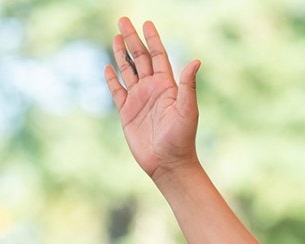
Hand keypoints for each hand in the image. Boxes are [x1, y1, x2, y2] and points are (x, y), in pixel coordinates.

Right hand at [105, 18, 201, 178]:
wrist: (168, 162)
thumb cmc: (182, 137)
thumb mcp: (187, 109)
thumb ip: (188, 85)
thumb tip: (196, 61)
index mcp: (167, 86)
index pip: (158, 56)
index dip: (152, 39)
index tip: (147, 23)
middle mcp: (152, 89)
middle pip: (140, 58)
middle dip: (132, 39)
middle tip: (123, 20)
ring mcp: (139, 100)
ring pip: (128, 71)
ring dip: (122, 54)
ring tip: (116, 37)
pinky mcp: (127, 113)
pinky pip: (118, 91)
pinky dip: (112, 79)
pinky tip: (108, 67)